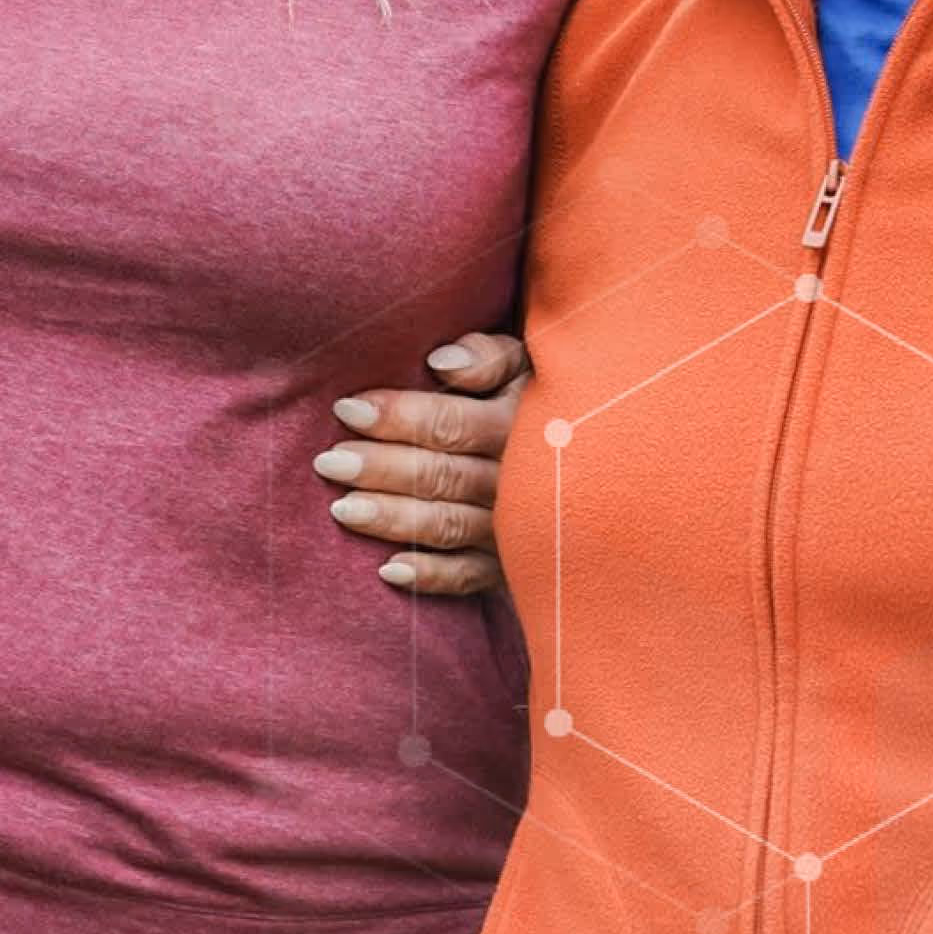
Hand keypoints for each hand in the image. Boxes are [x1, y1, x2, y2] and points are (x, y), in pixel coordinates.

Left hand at [319, 332, 527, 596]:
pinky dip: (432, 576)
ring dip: (393, 519)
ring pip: (449, 525)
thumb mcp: (529, 366)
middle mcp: (521, 478)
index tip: (346, 410)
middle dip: (381, 469)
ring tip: (341, 510)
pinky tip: (388, 572)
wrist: (603, 462)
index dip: (398, 417)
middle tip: (329, 464)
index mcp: (520, 423)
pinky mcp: (516, 564)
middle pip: (442, 476)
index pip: (450, 424)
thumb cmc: (542, 402)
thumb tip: (439, 363)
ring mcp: (519, 525)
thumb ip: (488, 356)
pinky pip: (472, 576)